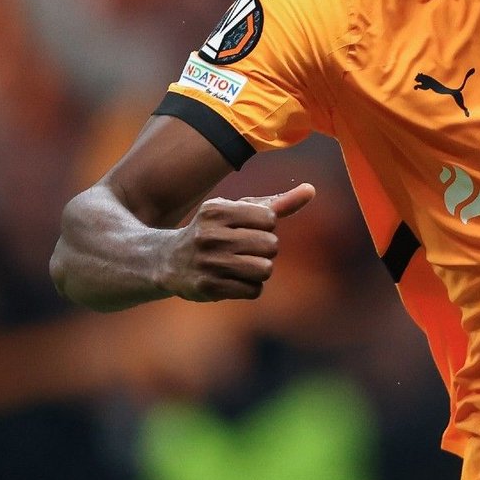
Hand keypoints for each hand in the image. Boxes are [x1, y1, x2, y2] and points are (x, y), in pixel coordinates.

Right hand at [159, 183, 314, 301]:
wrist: (168, 261)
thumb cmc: (215, 231)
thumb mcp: (239, 211)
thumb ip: (277, 202)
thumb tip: (311, 189)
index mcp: (216, 210)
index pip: (269, 219)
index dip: (265, 227)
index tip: (246, 229)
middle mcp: (209, 235)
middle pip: (271, 245)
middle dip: (264, 250)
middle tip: (243, 250)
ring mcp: (208, 262)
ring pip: (265, 269)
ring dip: (260, 270)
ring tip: (240, 265)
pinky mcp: (208, 287)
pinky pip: (254, 290)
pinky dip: (250, 287)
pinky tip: (232, 280)